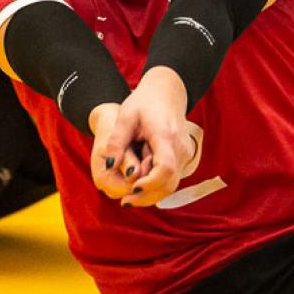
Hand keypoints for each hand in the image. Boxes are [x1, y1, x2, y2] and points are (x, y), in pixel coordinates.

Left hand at [90, 68, 189, 207]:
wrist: (167, 92)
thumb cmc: (144, 101)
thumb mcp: (125, 116)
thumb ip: (116, 141)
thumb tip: (108, 166)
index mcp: (166, 136)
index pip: (165, 169)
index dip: (149, 184)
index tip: (131, 189)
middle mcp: (180, 148)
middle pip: (169, 183)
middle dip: (147, 196)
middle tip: (125, 202)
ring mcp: (185, 154)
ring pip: (172, 184)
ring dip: (152, 194)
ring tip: (129, 198)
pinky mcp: (183, 157)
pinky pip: (172, 178)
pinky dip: (157, 187)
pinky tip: (140, 188)